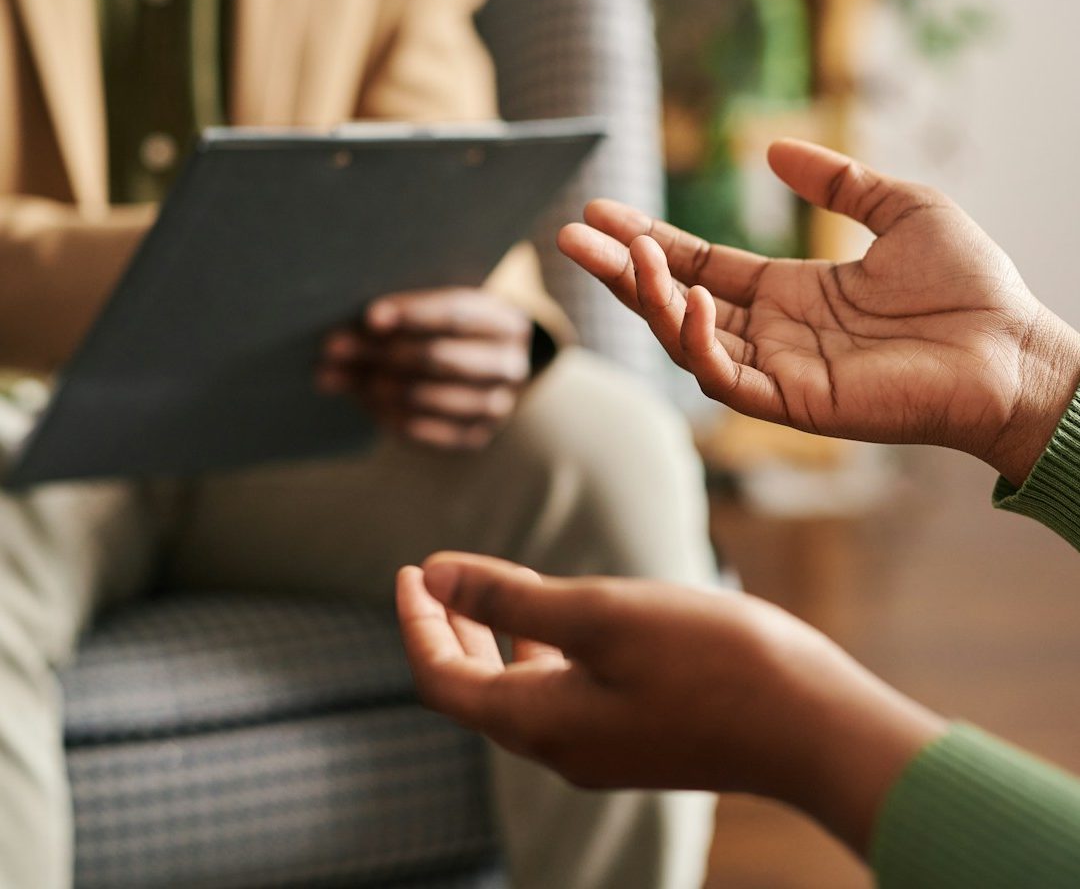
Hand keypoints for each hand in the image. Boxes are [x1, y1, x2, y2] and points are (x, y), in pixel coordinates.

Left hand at [317, 288, 531, 449]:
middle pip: (440, 356)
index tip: (370, 317)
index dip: (413, 313)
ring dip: (377, 386)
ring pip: (430, 396)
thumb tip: (339, 341)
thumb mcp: (439, 312)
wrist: (483, 370)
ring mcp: (497, 406)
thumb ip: (398, 317)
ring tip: (336, 377)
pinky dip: (389, 415)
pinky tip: (361, 401)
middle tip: (334, 349)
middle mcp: (510, 365)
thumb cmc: (449, 331)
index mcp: (506, 321)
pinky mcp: (476, 436)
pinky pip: (427, 430)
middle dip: (381, 352)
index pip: (458, 313)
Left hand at [397, 553, 945, 855]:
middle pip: (474, 688)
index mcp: (537, 721)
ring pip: (519, 689)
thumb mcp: (599, 612)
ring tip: (491, 583)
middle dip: (449, 628)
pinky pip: (563, 692)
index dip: (417, 623)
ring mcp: (600, 748)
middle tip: (434, 576)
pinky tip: (563, 615)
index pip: (442, 679)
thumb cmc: (707, 659)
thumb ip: (509, 597)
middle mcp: (559, 747)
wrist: (809, 724)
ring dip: (495, 636)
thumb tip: (433, 577)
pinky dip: (542, 648)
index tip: (410, 570)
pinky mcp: (635, 737)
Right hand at [558, 139, 1079, 483]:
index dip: (650, 239)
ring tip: (621, 251)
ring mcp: (777, 371)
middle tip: (569, 234)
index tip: (602, 210)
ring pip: (685, 339)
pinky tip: (686, 295)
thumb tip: (773, 149)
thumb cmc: (970, 286)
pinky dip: (696, 340)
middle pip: (672, 301)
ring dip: (647, 297)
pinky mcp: (793, 403)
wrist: (1015, 349)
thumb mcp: (901, 208)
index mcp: (787, 294)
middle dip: (619, 270)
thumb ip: (837, 181)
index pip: (698, 265)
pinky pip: (725, 376)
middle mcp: (770, 333)